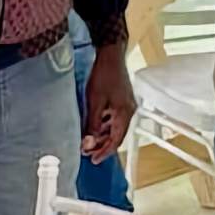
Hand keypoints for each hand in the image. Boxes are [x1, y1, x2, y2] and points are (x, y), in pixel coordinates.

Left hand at [81, 42, 135, 164]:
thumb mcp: (95, 102)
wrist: (110, 54)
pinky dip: (103, 124)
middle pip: (116, 135)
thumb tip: (88, 144)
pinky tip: (92, 125)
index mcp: (125, 114)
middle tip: (86, 151)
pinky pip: (113, 118)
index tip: (93, 160)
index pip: (116, 141)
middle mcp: (128, 111)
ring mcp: (125, 105)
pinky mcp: (121, 100)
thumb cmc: (104, 75)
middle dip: (101, 144)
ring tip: (87, 140)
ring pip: (114, 127)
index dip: (104, 152)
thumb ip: (92, 124)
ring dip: (101, 134)